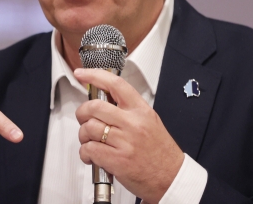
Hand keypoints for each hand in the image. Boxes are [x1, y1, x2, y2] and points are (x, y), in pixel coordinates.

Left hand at [74, 69, 183, 203]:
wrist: (171, 177)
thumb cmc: (160, 152)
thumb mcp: (149, 121)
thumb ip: (128, 110)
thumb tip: (103, 100)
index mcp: (141, 110)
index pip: (115, 84)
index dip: (94, 76)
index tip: (81, 74)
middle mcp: (133, 123)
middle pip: (95, 107)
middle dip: (82, 112)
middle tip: (83, 117)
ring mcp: (125, 142)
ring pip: (89, 128)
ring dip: (83, 135)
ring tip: (89, 140)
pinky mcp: (117, 160)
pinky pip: (89, 149)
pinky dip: (85, 152)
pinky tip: (91, 155)